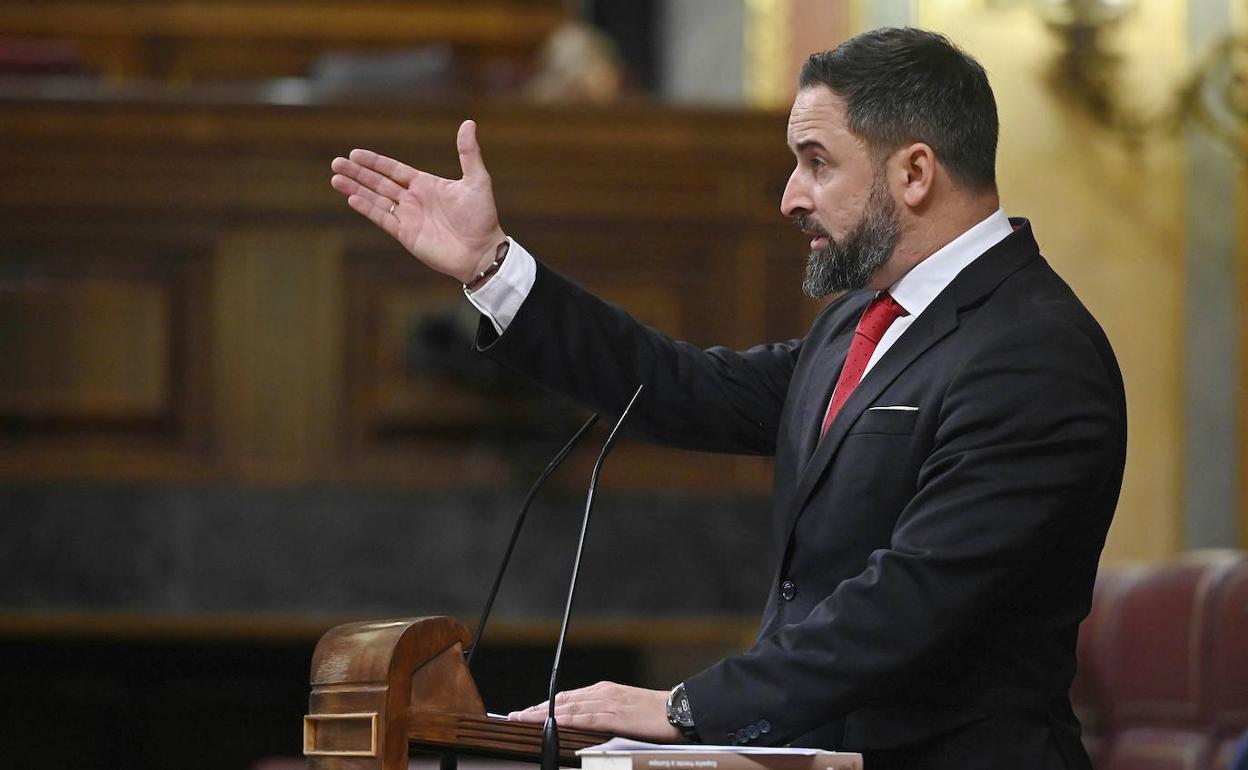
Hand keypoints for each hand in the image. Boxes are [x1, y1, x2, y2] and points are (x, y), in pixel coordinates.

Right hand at [330, 120, 506, 283]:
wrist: (482, 252)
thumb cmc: (482, 217)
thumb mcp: (477, 180)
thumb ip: (468, 153)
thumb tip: (468, 123)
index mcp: (426, 185)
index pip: (394, 170)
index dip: (375, 162)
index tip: (355, 153)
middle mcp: (413, 200)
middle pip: (379, 183)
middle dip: (358, 173)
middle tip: (336, 163)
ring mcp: (408, 218)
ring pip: (376, 199)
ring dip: (356, 189)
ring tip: (335, 179)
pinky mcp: (406, 235)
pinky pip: (383, 219)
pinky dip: (367, 209)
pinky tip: (352, 199)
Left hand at [508, 681, 684, 742]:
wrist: (681, 710)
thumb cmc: (657, 714)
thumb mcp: (626, 711)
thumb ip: (606, 715)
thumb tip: (587, 726)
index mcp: (605, 692)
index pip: (566, 698)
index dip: (543, 705)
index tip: (524, 712)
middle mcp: (603, 693)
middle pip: (561, 700)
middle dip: (535, 709)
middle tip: (513, 716)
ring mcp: (608, 702)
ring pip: (567, 707)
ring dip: (541, 713)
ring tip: (521, 719)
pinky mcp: (615, 715)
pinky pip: (584, 717)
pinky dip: (564, 719)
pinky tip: (550, 723)